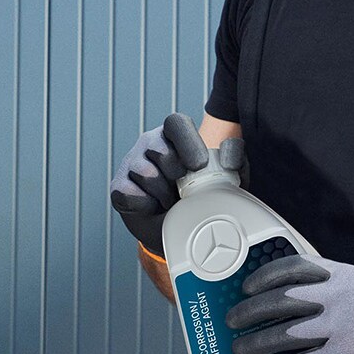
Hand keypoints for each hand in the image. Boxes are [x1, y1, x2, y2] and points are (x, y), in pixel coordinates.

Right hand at [110, 114, 240, 255]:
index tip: (198, 165)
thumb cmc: (201, 198)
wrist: (177, 230)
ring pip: (146, 173)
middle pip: (160, 150)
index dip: (187, 143)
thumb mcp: (226, 179)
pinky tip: (151, 207)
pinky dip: (145, 206)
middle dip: (175, 175)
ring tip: (168, 201)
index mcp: (174, 136)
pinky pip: (129, 194)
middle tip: (182, 189)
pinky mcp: (117, 186)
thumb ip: (235, 160)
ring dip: (162, 194)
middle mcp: (149, 144)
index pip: (176, 123)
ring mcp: (130, 164)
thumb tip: (228, 156)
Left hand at [226, 255, 353, 353]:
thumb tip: (293, 299)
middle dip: (250, 310)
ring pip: (284, 332)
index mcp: (346, 275)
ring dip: (255, 342)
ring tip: (239, 349)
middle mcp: (342, 296)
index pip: (296, 266)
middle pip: (282, 299)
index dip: (265, 275)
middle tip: (232, 320)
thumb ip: (335, 290)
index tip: (248, 286)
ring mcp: (343, 325)